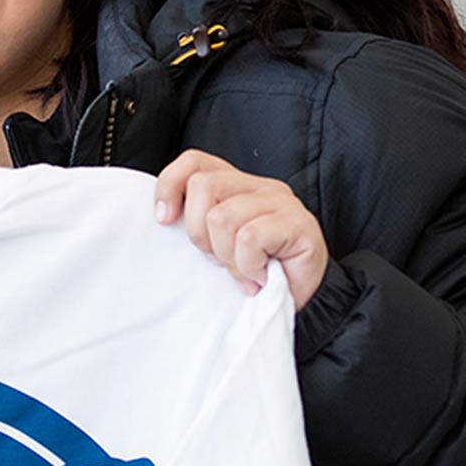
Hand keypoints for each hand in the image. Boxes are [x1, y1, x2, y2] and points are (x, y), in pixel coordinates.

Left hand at [153, 150, 327, 309]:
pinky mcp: (297, 222)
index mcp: (235, 186)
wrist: (301, 302)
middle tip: (218, 259)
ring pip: (222, 216)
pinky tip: (260, 276)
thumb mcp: (215, 246)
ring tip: (244, 271)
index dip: (170, 186)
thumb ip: (197, 224)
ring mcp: (280, 201)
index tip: (164, 220)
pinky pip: (249, 238)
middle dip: (199, 233)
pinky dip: (247, 265)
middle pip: (203, 186)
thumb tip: (163, 217)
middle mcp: (258, 185)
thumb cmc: (254, 274)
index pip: (194, 162)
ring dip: (226, 256)